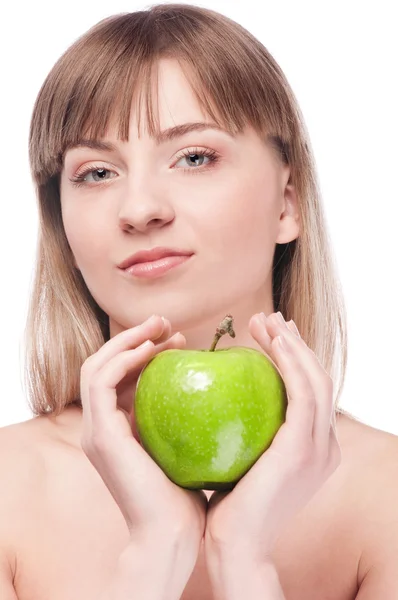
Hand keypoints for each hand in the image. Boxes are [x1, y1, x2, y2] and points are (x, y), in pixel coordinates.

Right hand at [79, 315, 206, 563]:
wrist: (173, 535)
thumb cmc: (189, 495)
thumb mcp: (186, 445)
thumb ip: (186, 417)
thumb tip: (214, 383)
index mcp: (117, 429)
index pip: (119, 377)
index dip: (144, 351)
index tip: (180, 339)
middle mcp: (100, 426)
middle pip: (103, 365)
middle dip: (133, 337)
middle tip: (168, 324)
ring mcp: (96, 430)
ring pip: (96, 366)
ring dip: (127, 340)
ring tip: (162, 328)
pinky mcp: (100, 434)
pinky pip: (102, 382)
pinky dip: (125, 359)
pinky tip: (156, 350)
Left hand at [205, 311, 340, 561]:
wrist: (234, 542)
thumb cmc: (230, 503)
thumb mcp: (246, 459)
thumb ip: (249, 430)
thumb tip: (227, 398)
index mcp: (316, 448)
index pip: (310, 392)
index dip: (296, 358)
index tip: (272, 335)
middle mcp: (326, 445)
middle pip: (318, 378)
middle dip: (295, 342)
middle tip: (269, 318)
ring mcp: (319, 447)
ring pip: (315, 378)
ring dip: (292, 343)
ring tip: (266, 319)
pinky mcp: (302, 446)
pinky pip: (301, 390)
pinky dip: (289, 361)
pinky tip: (269, 341)